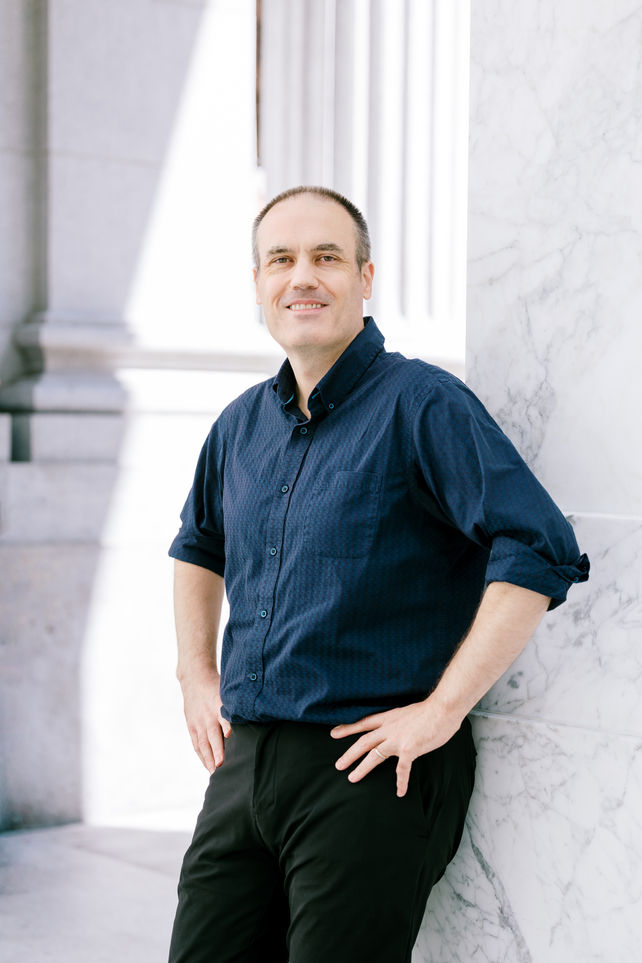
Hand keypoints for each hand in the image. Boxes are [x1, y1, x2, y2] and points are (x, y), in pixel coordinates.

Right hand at [180, 668, 231, 773]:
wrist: (195, 678)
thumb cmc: (218, 686)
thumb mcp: (229, 690)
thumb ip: (240, 703)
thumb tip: (259, 712)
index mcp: (218, 704)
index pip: (224, 717)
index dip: (228, 727)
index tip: (231, 737)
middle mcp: (207, 715)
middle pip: (212, 735)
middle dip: (217, 750)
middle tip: (222, 765)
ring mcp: (197, 722)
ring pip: (203, 743)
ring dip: (209, 758)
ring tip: (216, 773)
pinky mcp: (191, 726)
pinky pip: (196, 744)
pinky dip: (202, 756)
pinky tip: (209, 766)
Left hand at [330, 698, 461, 796]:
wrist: (442, 708)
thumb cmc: (430, 710)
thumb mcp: (407, 712)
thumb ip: (400, 722)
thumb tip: (399, 728)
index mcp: (388, 718)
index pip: (363, 723)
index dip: (348, 728)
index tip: (334, 733)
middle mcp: (389, 729)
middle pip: (363, 742)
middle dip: (349, 754)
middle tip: (338, 765)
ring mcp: (397, 740)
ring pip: (374, 756)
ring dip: (362, 768)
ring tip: (351, 778)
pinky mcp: (409, 749)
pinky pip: (402, 769)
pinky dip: (401, 782)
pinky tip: (400, 792)